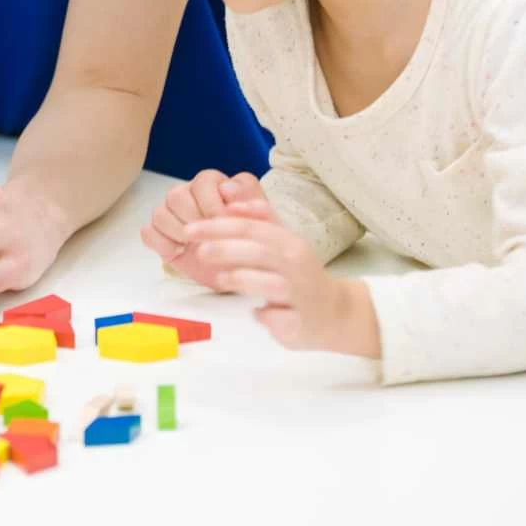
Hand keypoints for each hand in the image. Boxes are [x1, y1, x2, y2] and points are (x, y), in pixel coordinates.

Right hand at [140, 170, 272, 287]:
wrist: (243, 272)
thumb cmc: (253, 243)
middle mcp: (189, 195)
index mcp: (214, 185)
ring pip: (159, 212)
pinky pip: (148, 232)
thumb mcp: (263, 222)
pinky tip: (179, 252)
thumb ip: (251, 201)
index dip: (212, 202)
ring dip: (177, 230)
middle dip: (193, 218)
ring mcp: (172, 215)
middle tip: (209, 237)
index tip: (224, 222)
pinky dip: (161, 242)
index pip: (204, 181)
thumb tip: (228, 188)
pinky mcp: (161, 236)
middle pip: (176, 195)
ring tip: (194, 245)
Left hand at [184, 212, 381, 355]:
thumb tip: (232, 202)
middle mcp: (296, 266)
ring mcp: (299, 295)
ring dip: (243, 279)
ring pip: (272, 283)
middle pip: (260, 251)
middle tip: (198, 251)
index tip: (190, 229)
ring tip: (219, 280)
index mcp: (289, 243)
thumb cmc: (299, 276)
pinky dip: (268, 317)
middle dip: (226, 249)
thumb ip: (259, 221)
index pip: (250, 228)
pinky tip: (256, 314)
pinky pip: (283, 319)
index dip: (218, 226)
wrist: (336, 313)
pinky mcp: (300, 323)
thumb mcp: (283, 243)